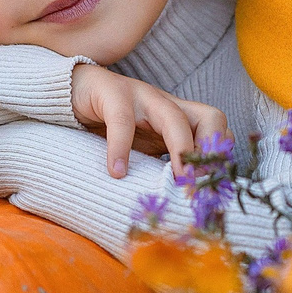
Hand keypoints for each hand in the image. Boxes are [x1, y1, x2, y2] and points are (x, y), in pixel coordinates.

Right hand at [70, 67, 228, 179]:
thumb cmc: (110, 125)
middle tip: (201, 184)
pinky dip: (121, 148)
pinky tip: (116, 171)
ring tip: (179, 180)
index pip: (218, 130)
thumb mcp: (142, 147)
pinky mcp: (112, 93)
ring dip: (182, 149)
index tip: (212, 188)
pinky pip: (121, 120)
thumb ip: (161, 164)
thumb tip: (180, 201)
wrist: (71, 92)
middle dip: (213, 149)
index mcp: (179, 116)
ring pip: (173, 117)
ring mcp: (142, 95)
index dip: (220, 157)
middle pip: (210, 117)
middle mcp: (167, 104)